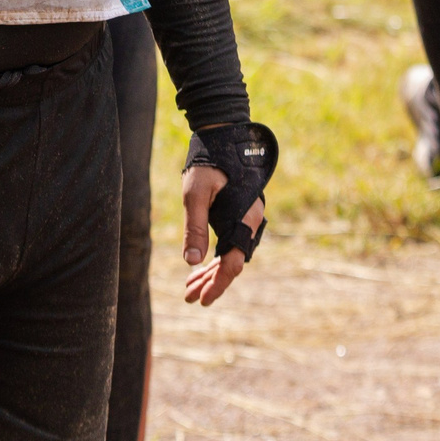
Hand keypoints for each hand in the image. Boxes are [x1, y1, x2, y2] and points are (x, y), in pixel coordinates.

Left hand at [180, 166, 264, 306]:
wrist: (225, 139)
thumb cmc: (209, 165)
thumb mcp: (195, 195)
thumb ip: (194, 228)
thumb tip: (191, 262)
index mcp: (243, 220)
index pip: (232, 263)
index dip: (217, 284)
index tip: (202, 300)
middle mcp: (250, 224)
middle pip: (231, 264)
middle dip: (210, 283)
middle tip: (190, 298)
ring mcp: (247, 221)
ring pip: (229, 256)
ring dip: (210, 273)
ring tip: (189, 289)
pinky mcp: (240, 217)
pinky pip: (229, 244)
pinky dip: (214, 258)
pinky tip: (199, 267)